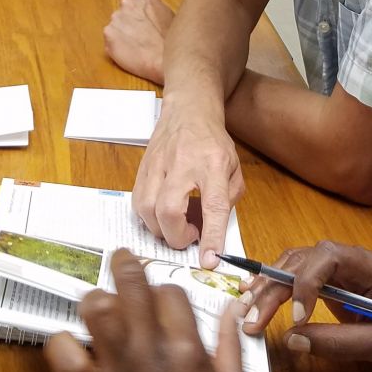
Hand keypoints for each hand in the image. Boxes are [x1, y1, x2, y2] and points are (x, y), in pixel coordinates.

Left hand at [45, 249, 249, 371]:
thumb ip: (230, 348)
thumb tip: (230, 311)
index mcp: (190, 349)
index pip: (170, 293)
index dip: (160, 292)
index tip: (153, 299)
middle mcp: (153, 352)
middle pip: (132, 285)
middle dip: (123, 266)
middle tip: (117, 260)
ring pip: (96, 310)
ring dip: (93, 302)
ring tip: (92, 307)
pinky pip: (63, 353)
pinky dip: (61, 345)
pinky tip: (68, 352)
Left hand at [103, 0, 174, 84]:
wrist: (164, 60)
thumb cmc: (171, 41)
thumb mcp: (169, 15)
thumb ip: (155, 8)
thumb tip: (150, 11)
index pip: (137, 1)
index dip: (142, 15)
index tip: (146, 24)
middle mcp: (128, 2)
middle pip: (125, 11)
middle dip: (130, 22)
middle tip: (141, 35)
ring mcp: (116, 17)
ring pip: (116, 25)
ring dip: (123, 33)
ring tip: (136, 45)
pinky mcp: (109, 33)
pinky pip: (110, 38)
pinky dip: (117, 45)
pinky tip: (129, 51)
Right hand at [133, 98, 244, 266]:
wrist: (188, 110)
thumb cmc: (213, 142)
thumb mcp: (234, 169)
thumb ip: (227, 201)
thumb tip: (211, 234)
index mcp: (214, 163)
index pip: (213, 205)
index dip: (211, 237)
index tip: (209, 261)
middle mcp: (183, 163)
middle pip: (168, 209)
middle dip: (176, 236)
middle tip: (189, 237)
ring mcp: (158, 164)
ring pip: (147, 208)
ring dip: (161, 229)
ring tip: (176, 225)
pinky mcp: (142, 168)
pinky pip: (137, 203)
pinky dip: (148, 218)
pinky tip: (162, 215)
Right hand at [241, 241, 371, 369]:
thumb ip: (339, 343)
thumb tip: (292, 339)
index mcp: (366, 266)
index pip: (327, 258)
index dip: (305, 283)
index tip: (296, 319)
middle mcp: (346, 258)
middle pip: (302, 261)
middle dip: (274, 288)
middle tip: (252, 320)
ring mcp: (334, 266)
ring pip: (292, 263)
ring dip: (266, 286)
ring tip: (244, 309)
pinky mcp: (324, 278)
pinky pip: (293, 273)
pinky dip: (272, 284)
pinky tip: (253, 295)